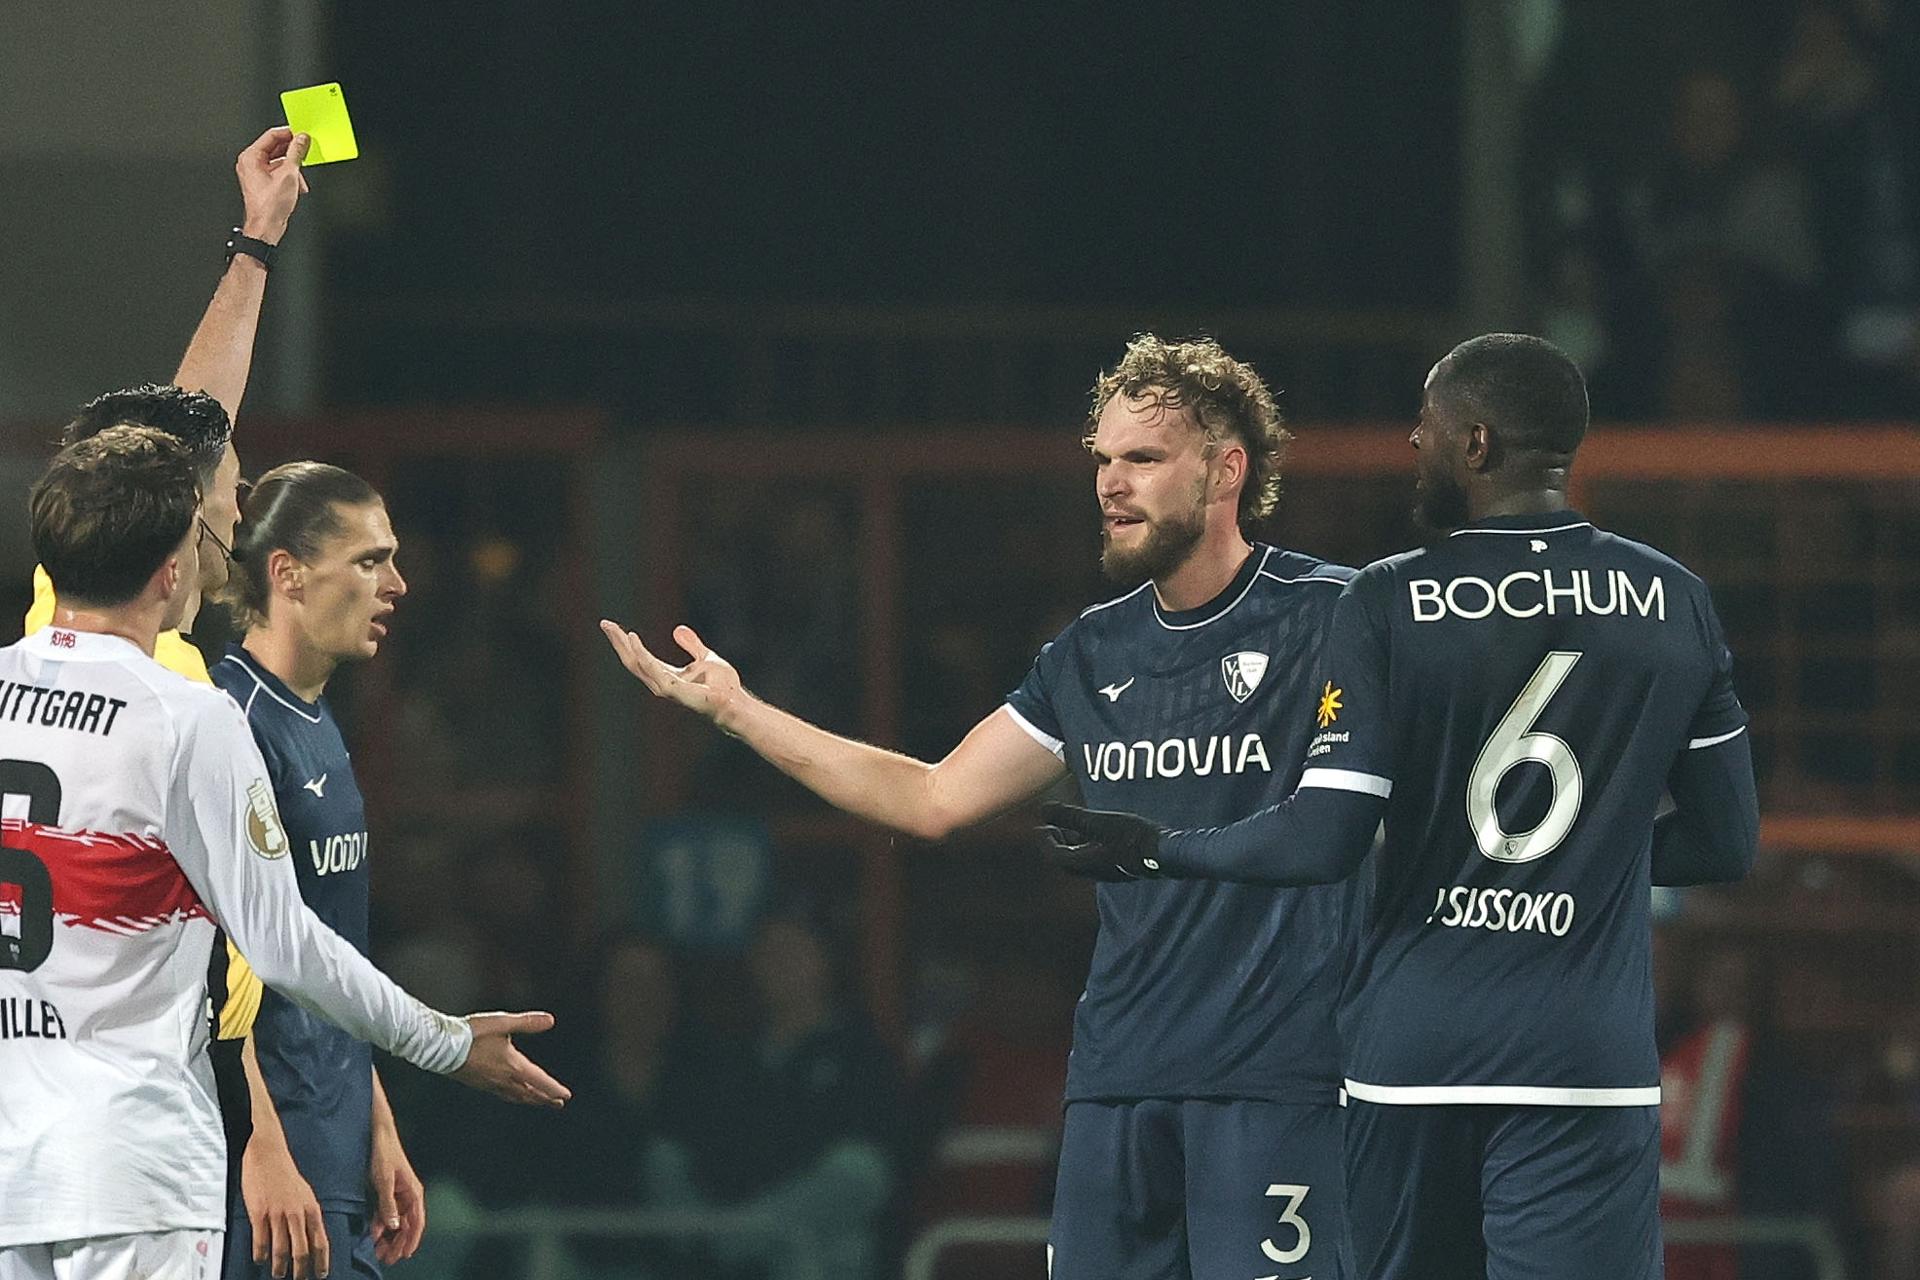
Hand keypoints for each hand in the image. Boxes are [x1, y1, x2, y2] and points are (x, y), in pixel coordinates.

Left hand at [237, 125, 310, 243]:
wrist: (266, 227)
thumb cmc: (269, 206)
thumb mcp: (288, 174)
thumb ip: (296, 153)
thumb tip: (301, 139)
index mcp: (251, 157)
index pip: (271, 136)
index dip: (289, 134)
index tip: (302, 134)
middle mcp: (250, 163)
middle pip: (275, 148)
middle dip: (293, 152)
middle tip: (306, 151)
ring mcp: (256, 173)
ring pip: (279, 161)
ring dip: (293, 167)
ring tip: (301, 177)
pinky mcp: (263, 182)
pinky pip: (278, 171)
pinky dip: (290, 176)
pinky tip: (297, 185)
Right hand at [241, 1135, 329, 1279]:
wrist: (268, 1155)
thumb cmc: (286, 1175)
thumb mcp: (305, 1195)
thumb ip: (308, 1216)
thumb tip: (311, 1238)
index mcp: (312, 1209)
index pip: (321, 1242)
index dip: (321, 1262)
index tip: (321, 1274)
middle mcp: (297, 1214)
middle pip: (302, 1251)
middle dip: (301, 1271)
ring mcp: (278, 1215)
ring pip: (281, 1250)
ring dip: (280, 1267)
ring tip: (278, 1275)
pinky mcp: (259, 1214)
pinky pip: (261, 1242)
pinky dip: (260, 1255)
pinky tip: (260, 1260)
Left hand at [368, 1127, 425, 1264]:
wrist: (379, 1135)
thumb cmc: (385, 1154)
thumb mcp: (384, 1180)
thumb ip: (388, 1204)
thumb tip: (393, 1227)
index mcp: (414, 1193)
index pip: (417, 1222)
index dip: (412, 1240)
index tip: (405, 1255)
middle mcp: (409, 1196)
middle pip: (407, 1226)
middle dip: (398, 1243)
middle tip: (387, 1259)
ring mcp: (399, 1196)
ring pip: (397, 1223)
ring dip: (389, 1237)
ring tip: (378, 1251)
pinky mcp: (389, 1194)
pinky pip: (387, 1215)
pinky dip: (381, 1226)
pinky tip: (373, 1235)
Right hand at [450, 1011, 570, 1106]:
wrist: (440, 1047)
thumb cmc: (471, 1033)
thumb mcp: (502, 1023)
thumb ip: (527, 1022)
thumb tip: (551, 1020)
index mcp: (513, 1066)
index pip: (540, 1081)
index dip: (554, 1089)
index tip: (566, 1096)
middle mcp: (503, 1079)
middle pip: (530, 1093)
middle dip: (545, 1098)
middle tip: (558, 1104)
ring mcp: (490, 1084)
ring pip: (516, 1096)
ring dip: (530, 1099)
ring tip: (539, 1102)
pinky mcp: (478, 1083)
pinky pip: (502, 1095)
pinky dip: (514, 1097)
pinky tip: (511, 1094)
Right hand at [600, 621, 744, 725]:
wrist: (734, 701)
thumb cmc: (723, 685)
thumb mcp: (705, 657)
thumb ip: (691, 644)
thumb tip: (677, 629)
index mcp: (666, 675)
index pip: (640, 657)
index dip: (626, 642)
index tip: (613, 626)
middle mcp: (661, 682)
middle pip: (632, 661)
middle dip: (618, 642)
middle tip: (605, 624)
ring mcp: (665, 687)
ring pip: (637, 664)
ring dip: (624, 645)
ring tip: (614, 629)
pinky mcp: (673, 688)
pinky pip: (652, 668)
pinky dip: (641, 653)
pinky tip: (633, 638)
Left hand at [1039, 800, 1166, 881]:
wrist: (1165, 855)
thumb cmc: (1131, 838)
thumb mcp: (1098, 822)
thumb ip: (1069, 816)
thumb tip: (1043, 809)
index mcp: (1083, 862)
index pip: (1055, 855)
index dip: (1046, 841)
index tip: (1042, 826)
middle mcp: (1094, 871)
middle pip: (1068, 859)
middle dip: (1059, 842)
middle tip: (1054, 826)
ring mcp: (1109, 871)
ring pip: (1084, 859)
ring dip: (1075, 843)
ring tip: (1075, 827)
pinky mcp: (1122, 868)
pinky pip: (1099, 858)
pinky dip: (1091, 845)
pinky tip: (1101, 833)